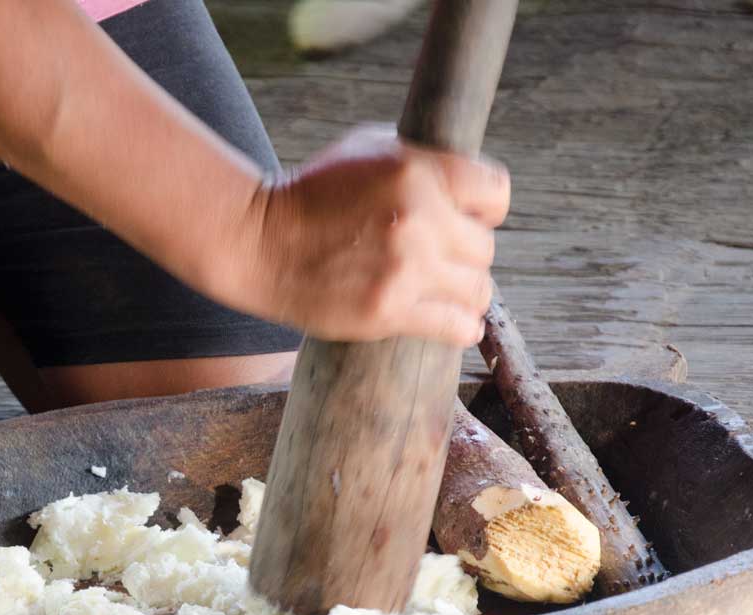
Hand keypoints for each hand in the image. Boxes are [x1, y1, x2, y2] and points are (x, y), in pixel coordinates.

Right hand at [227, 125, 509, 346]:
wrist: (257, 242)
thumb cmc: (310, 195)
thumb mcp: (366, 150)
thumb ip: (422, 162)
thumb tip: (468, 187)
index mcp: (417, 172)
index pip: (495, 195)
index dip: (482, 210)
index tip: (465, 221)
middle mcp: (418, 219)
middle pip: (484, 248)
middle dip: (464, 254)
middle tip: (438, 260)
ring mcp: (404, 268)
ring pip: (478, 289)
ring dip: (465, 292)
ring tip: (444, 293)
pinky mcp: (388, 311)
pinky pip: (456, 325)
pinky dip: (461, 326)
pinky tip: (455, 322)